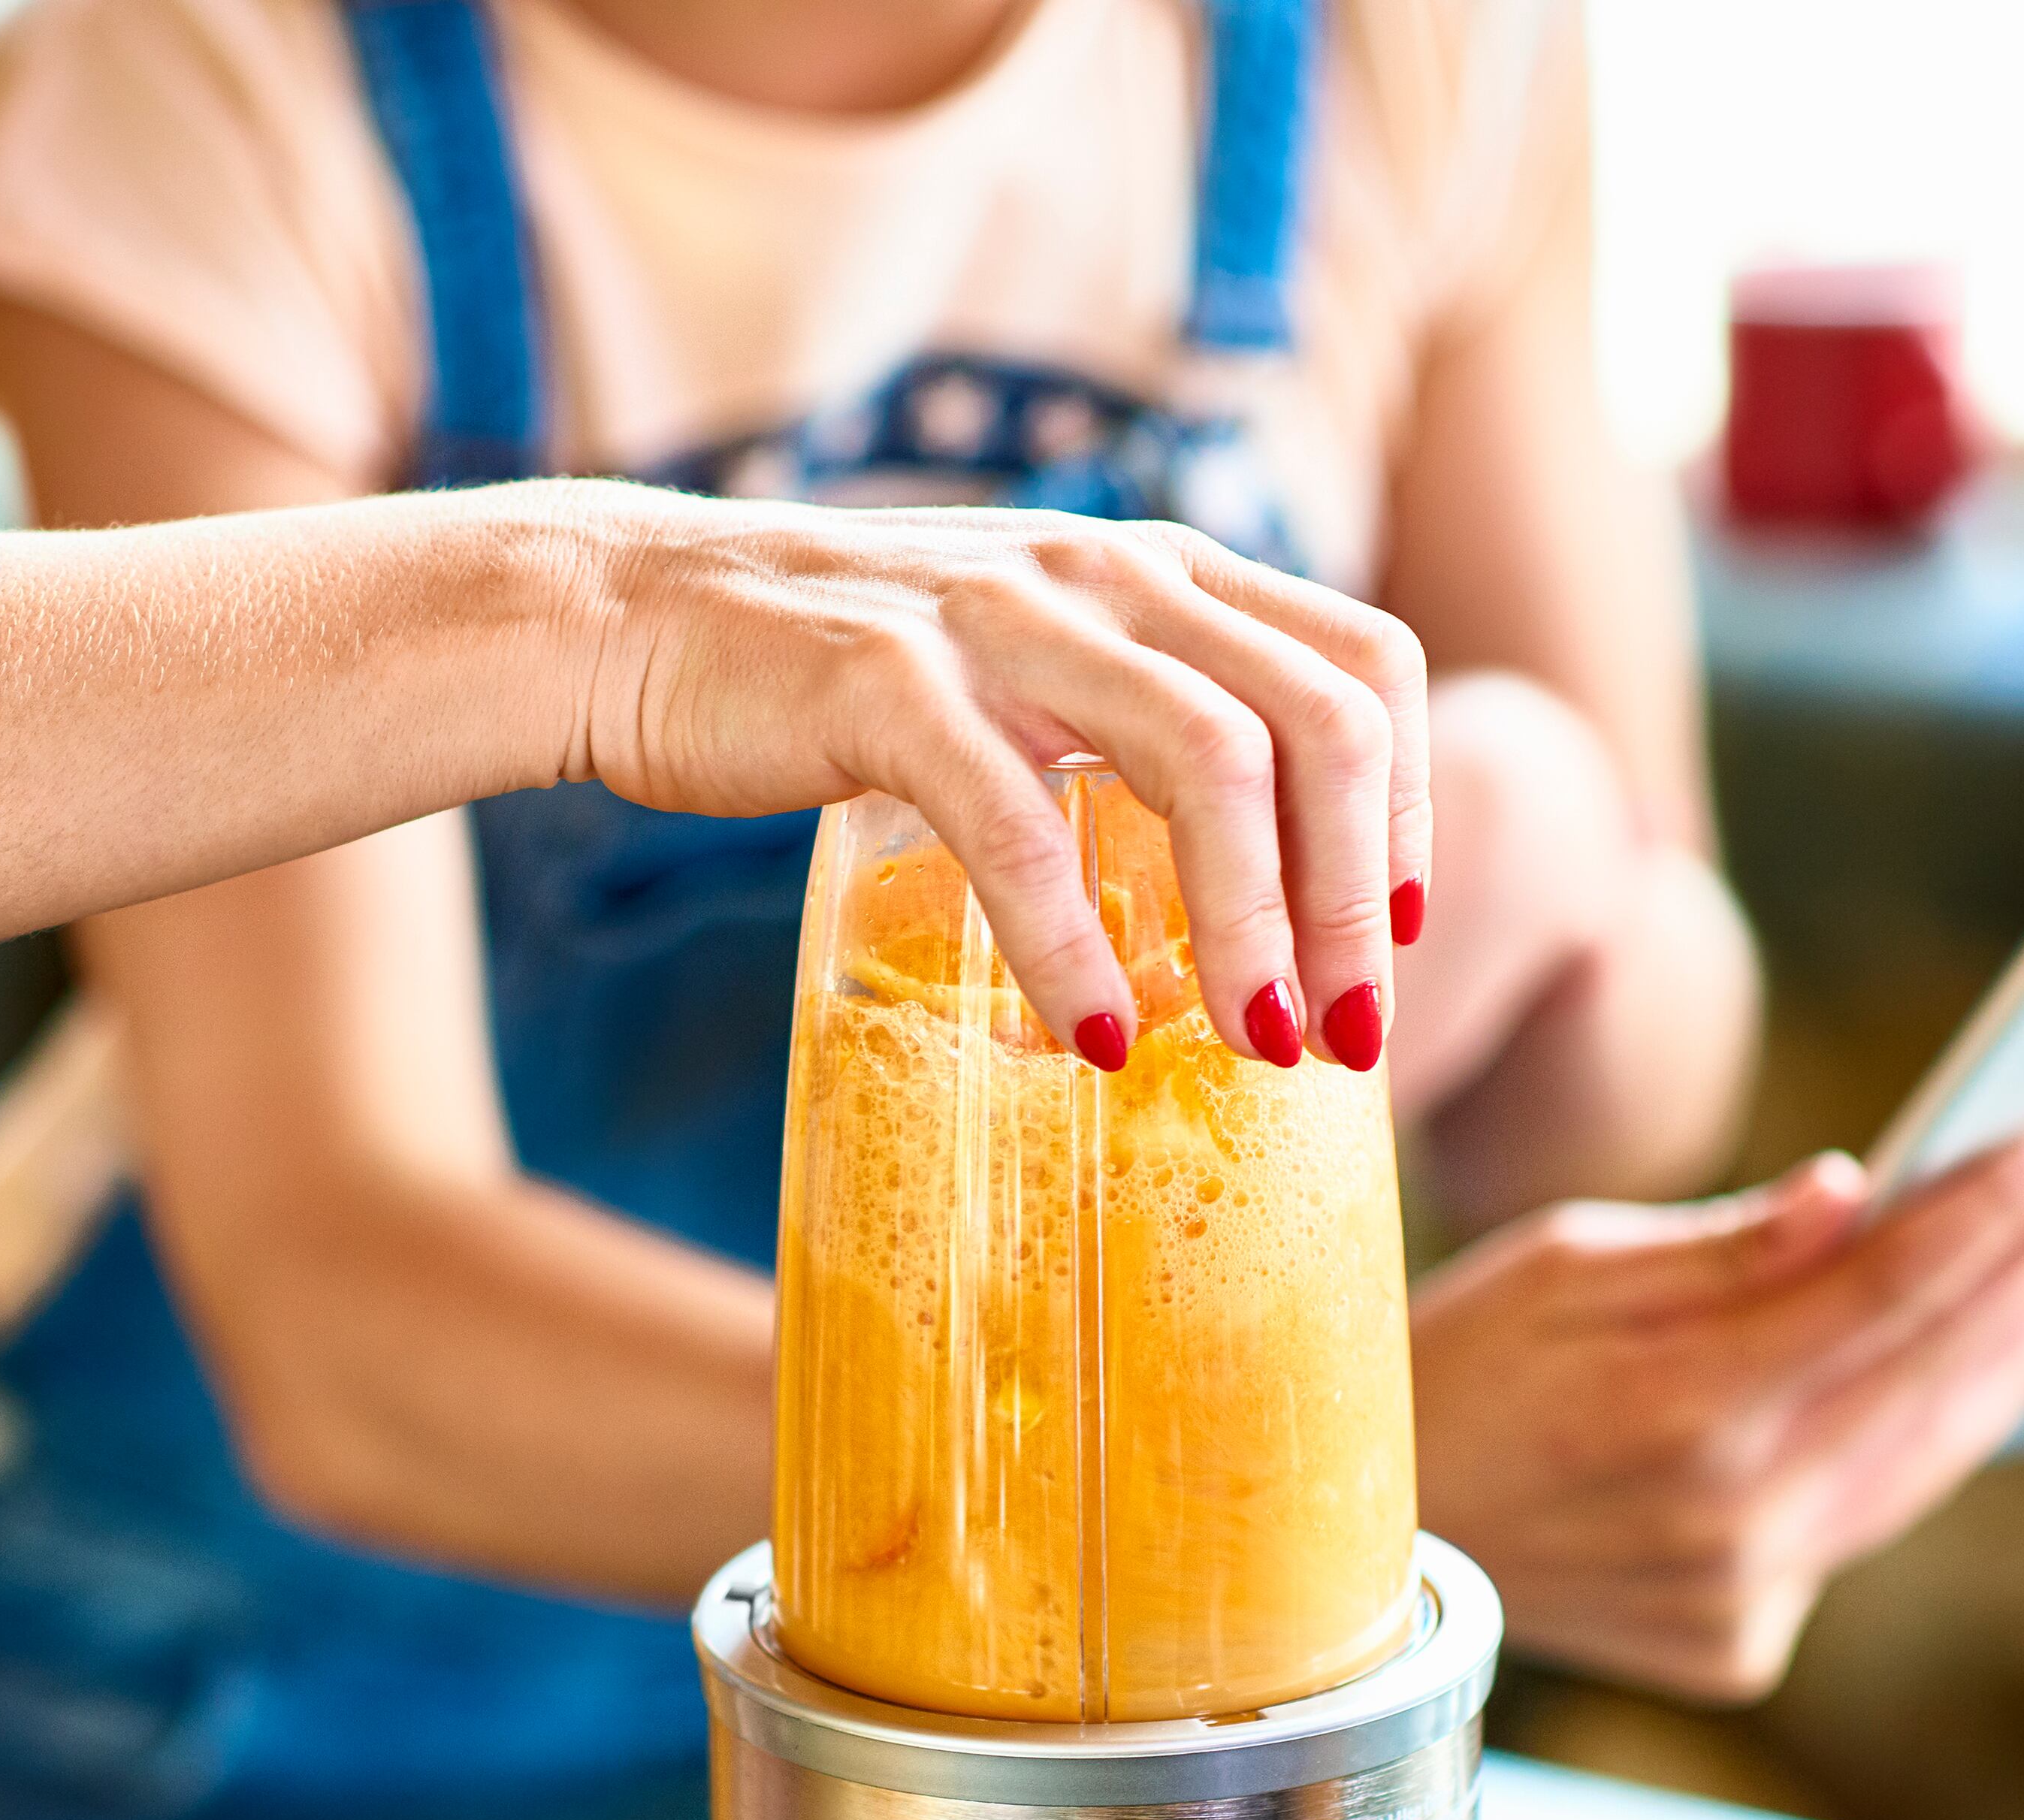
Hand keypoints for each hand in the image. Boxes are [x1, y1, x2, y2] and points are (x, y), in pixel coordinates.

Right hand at [0, 490, 1421, 1076]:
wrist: (622, 617)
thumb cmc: (825, 676)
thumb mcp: (1012, 670)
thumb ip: (1122, 729)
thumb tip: (1232, 886)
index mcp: (1150, 568)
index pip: (1360, 660)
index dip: (1402, 807)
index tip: (1386, 938)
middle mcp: (1101, 573)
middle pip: (1319, 721)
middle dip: (1352, 896)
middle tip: (1349, 1036)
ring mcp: (997, 620)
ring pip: (1207, 761)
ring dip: (1251, 925)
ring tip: (1254, 1048)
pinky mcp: (888, 684)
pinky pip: (1020, 820)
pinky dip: (1071, 940)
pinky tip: (1085, 1039)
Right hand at [1409, 1117, 2023, 1700]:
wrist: (1352, 1547)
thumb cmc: (1440, 1371)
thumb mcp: (1553, 1267)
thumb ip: (1719, 1248)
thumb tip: (1858, 1196)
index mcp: (1675, 1406)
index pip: (1886, 1291)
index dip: (1993, 1211)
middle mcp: (1725, 1516)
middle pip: (1926, 1376)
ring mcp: (1738, 1596)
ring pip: (1916, 1467)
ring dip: (2000, 1370)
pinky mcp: (1736, 1645)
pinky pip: (1855, 1530)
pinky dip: (1913, 1454)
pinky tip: (1959, 1391)